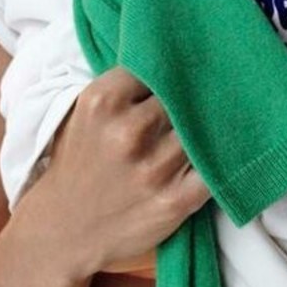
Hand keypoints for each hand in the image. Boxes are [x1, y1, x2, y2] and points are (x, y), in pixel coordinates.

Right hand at [31, 65, 210, 282]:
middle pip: (185, 96)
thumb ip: (125, 85)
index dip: (171, 71)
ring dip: (209, 129)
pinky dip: (222, 161)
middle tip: (208, 95)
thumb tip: (176, 57)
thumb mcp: (86, 111)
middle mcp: (128, 131)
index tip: (181, 73)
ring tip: (214, 124)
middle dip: (191, 99)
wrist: (63, 229)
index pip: (158, 64)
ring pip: (203, 130)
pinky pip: (215, 170)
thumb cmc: (81, 162)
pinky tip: (222, 154)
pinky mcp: (174, 200)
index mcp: (103, 100)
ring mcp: (153, 168)